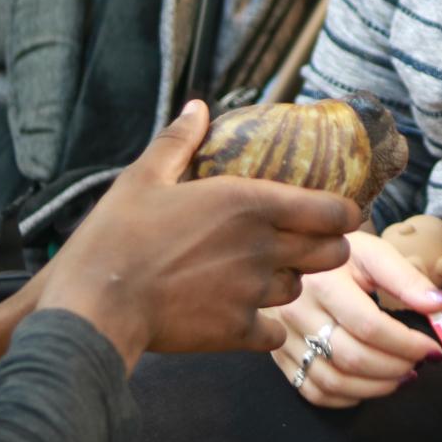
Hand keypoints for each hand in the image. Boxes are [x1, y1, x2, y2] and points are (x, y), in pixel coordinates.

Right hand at [38, 102, 359, 366]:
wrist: (97, 304)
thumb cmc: (117, 235)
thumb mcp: (143, 177)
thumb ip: (179, 142)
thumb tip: (197, 108)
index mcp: (249, 202)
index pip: (332, 210)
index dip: (344, 212)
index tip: (340, 212)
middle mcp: (262, 247)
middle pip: (333, 253)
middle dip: (329, 247)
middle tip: (310, 242)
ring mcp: (252, 292)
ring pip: (301, 289)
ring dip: (291, 282)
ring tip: (265, 274)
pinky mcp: (237, 331)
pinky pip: (275, 334)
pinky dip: (266, 327)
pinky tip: (245, 316)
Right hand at [266, 230, 441, 408]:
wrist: (291, 255)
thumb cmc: (340, 255)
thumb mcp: (373, 253)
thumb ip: (407, 278)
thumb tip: (441, 305)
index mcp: (322, 282)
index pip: (369, 326)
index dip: (407, 344)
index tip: (432, 350)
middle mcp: (296, 312)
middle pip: (351, 358)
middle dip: (394, 368)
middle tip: (418, 365)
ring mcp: (284, 338)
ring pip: (332, 381)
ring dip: (375, 388)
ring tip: (400, 376)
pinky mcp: (279, 357)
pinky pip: (312, 391)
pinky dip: (346, 398)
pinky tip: (368, 384)